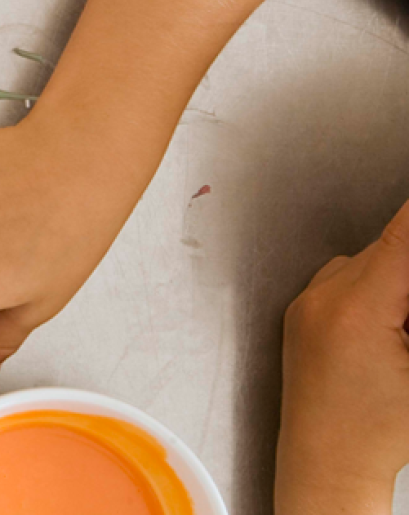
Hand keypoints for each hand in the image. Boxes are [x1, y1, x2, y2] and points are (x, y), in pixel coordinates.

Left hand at [274, 200, 408, 514]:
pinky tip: (389, 333)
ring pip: (375, 264)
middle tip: (407, 325)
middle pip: (394, 248)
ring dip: (401, 280)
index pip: (404, 233)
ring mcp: (308, 302)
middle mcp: (324, 294)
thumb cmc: (380, 431)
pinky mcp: (302, 312)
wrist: (325, 466)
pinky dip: (379, 293)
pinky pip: (351, 282)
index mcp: (359, 305)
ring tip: (402, 336)